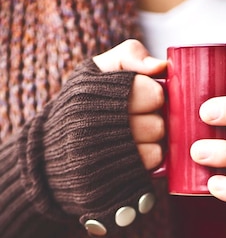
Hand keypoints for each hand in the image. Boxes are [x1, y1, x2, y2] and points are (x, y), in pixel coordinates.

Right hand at [93, 39, 166, 169]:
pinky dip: (147, 161)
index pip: (153, 94)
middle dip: (152, 120)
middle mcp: (92, 129)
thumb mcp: (96, 70)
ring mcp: (100, 160)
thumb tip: (161, 66)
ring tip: (133, 137)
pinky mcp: (109, 182)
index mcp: (91, 95)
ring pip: (157, 149)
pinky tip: (131, 154)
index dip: (152, 94)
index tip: (140, 96)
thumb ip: (129, 55)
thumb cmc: (82, 104)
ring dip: (151, 143)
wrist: (52, 150)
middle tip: (136, 119)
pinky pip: (151, 168)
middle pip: (158, 125)